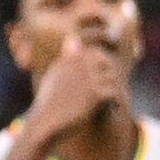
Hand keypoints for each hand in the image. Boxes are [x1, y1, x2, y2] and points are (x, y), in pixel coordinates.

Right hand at [15, 31, 130, 144]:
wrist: (45, 119)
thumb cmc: (49, 100)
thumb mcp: (55, 73)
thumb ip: (67, 57)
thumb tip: (74, 40)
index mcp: (71, 57)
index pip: (97, 54)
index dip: (102, 66)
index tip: (101, 80)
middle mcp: (80, 64)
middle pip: (107, 64)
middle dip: (110, 76)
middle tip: (110, 89)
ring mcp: (88, 78)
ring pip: (113, 78)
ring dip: (114, 89)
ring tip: (112, 100)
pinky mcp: (95, 93)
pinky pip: (114, 93)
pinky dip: (114, 102)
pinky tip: (111, 108)